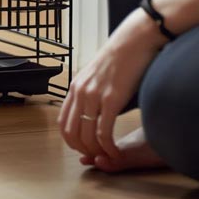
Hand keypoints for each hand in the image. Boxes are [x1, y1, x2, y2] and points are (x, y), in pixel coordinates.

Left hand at [59, 8, 163, 162]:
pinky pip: (103, 133)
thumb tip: (96, 116)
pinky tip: (116, 151)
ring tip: (108, 156)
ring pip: (86, 136)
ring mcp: (93, 96)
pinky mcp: (110, 99)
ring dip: (97, 152)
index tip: (85, 149)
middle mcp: (80, 92)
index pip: (63, 123)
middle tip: (98, 157)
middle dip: (83, 150)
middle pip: (71, 133)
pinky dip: (108, 148)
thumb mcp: (99, 77)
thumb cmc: (122, 58)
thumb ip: (94, 95)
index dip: (72, 141)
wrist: (134, 40)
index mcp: (75, 87)